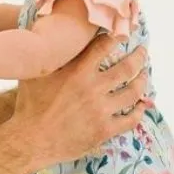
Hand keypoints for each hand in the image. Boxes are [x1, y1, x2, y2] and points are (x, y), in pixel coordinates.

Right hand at [11, 35, 149, 165]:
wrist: (31, 140)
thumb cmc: (29, 106)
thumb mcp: (34, 75)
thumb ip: (46, 58)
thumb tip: (45, 40)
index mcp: (78, 72)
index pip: (103, 47)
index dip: (115, 38)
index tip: (122, 34)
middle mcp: (93, 88)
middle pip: (126, 68)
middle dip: (138, 57)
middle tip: (143, 51)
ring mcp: (101, 110)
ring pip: (133, 93)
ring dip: (143, 82)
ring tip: (145, 76)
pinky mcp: (105, 130)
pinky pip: (130, 120)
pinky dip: (139, 111)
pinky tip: (141, 106)